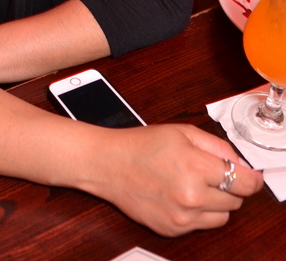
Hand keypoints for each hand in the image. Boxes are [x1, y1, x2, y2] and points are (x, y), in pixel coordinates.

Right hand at [81, 122, 262, 236]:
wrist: (109, 165)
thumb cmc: (142, 144)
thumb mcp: (182, 132)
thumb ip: (217, 145)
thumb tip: (240, 162)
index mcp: (196, 166)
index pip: (245, 183)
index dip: (252, 179)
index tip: (252, 176)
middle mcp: (192, 196)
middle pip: (236, 201)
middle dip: (230, 186)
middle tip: (212, 173)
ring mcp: (182, 217)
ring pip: (223, 217)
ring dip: (217, 203)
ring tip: (195, 185)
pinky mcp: (173, 230)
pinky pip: (201, 226)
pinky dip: (198, 213)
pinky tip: (180, 195)